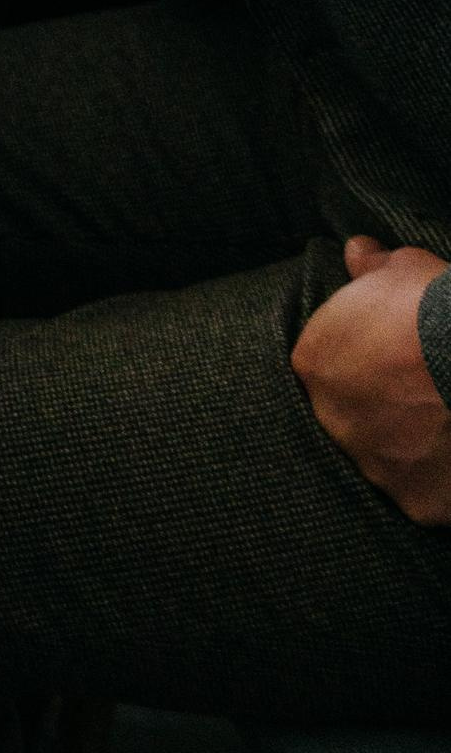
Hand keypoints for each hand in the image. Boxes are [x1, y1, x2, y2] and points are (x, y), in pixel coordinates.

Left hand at [292, 238, 450, 523]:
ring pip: (389, 459)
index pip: (327, 364)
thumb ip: (373, 266)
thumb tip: (357, 251)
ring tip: (446, 420)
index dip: (364, 357)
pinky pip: (426, 495)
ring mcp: (373, 465)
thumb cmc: (437, 306)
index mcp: (316, 363)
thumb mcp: (406, 269)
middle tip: (423, 390)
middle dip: (383, 405)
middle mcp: (333, 420)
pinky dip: (442, 482)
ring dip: (412, 446)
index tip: (394, 353)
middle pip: (353, 416)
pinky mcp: (416, 501)